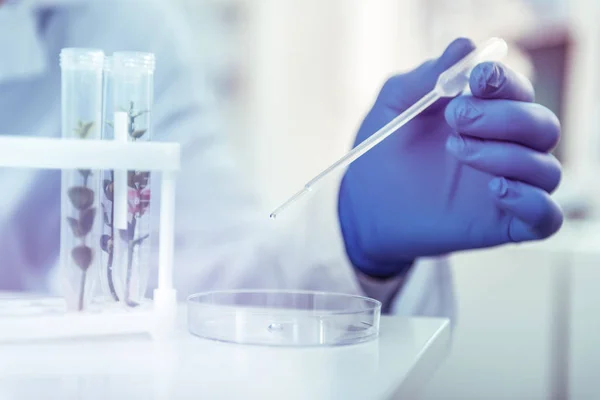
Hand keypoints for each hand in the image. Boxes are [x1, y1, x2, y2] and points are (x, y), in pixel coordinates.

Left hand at [338, 38, 562, 277]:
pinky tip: (495, 189)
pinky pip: (545, 217)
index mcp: (487, 115)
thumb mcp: (396, 105)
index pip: (519, 93)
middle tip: (456, 116)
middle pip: (541, 126)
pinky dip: (532, 202)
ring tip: (456, 149)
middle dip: (504, 117)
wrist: (366, 204)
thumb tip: (465, 46)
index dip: (505, 81)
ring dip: (507, 155)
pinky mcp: (503, 224)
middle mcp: (506, 149)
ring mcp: (508, 187)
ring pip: (546, 169)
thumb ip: (426, 77)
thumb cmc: (383, 149)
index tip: (476, 78)